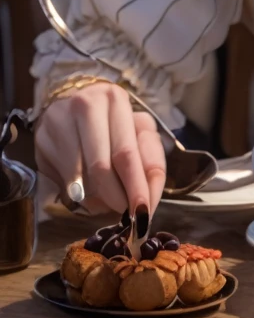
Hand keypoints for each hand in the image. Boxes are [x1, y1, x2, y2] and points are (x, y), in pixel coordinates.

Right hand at [34, 81, 166, 217]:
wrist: (68, 103)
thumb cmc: (110, 120)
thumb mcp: (137, 130)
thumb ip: (149, 157)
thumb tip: (148, 196)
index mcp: (115, 100)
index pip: (127, 153)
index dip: (137, 187)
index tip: (144, 213)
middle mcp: (85, 106)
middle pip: (101, 168)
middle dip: (118, 198)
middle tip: (128, 217)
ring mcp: (59, 123)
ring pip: (81, 179)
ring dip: (99, 199)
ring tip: (110, 200)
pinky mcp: (41, 141)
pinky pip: (64, 182)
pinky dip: (81, 196)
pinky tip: (89, 191)